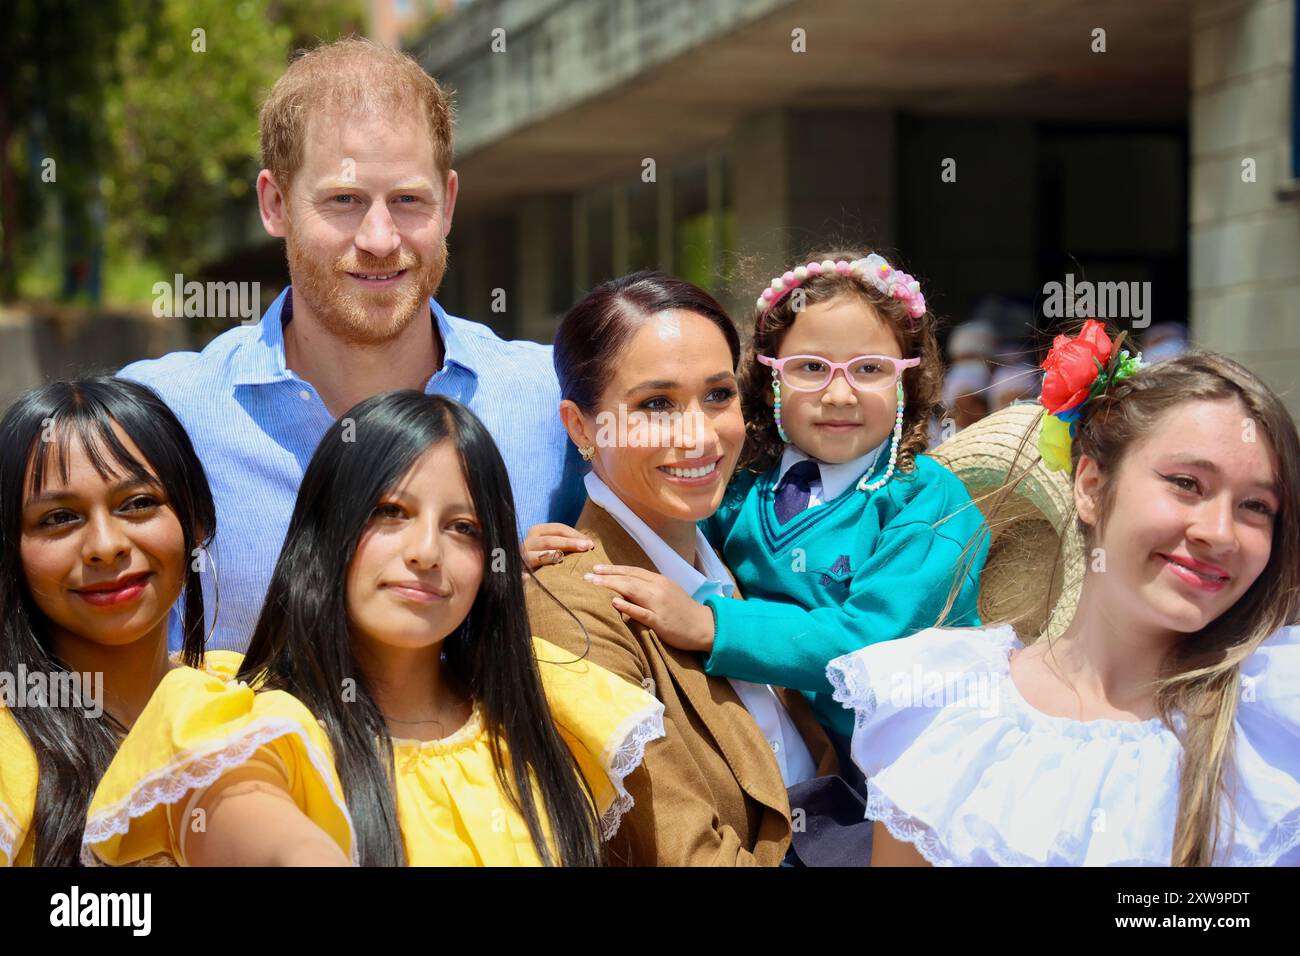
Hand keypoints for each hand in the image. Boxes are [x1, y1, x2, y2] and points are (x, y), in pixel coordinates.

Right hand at [522, 522, 592, 570]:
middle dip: (568, 543)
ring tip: (560, 557)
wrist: (517, 569)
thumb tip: (591, 545)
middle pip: (549, 540)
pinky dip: (523, 577)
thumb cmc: (544, 557)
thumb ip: (567, 543)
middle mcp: (528, 542)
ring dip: (547, 556)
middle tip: (586, 547)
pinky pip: (519, 575)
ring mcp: (520, 557)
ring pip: (534, 556)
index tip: (591, 544)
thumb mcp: (553, 545)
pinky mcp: (516, 573)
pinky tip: (527, 578)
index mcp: (538, 531)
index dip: (575, 535)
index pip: (558, 529)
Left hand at [583, 564, 715, 653]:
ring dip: (611, 585)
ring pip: (632, 590)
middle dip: (606, 576)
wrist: (704, 626)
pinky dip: (627, 606)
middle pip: (628, 578)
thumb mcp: (667, 592)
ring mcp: (659, 604)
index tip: (596, 568)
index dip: (614, 569)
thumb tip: (628, 587)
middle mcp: (658, 589)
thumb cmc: (683, 610)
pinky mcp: (660, 621)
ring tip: (593, 583)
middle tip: (587, 575)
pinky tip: (614, 602)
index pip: (632, 571)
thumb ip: (649, 588)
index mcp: (659, 581)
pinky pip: (642, 612)